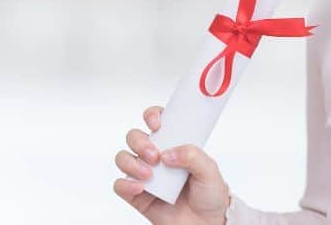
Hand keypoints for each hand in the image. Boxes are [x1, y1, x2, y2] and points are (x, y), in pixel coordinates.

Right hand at [113, 105, 230, 224]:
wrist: (206, 224)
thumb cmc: (210, 195)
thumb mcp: (210, 171)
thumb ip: (193, 156)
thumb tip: (169, 153)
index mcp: (174, 144)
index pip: (157, 121)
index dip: (152, 115)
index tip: (157, 123)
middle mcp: (156, 157)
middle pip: (135, 136)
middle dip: (140, 142)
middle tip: (155, 155)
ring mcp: (145, 175)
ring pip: (123, 158)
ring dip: (132, 162)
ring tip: (149, 174)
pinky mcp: (137, 195)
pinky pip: (120, 185)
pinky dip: (126, 184)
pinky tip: (140, 187)